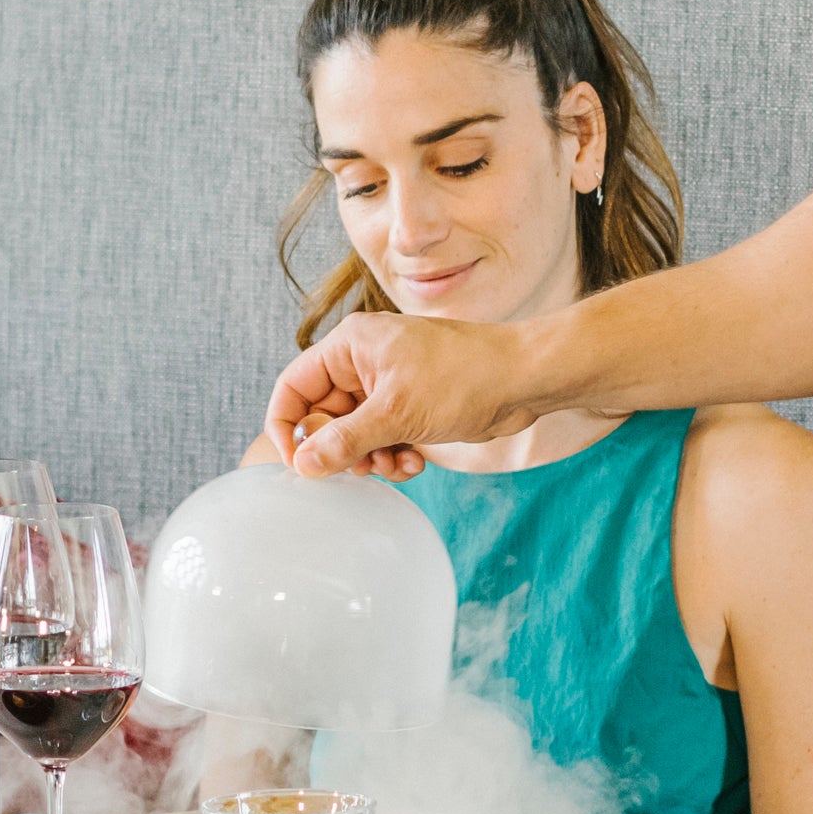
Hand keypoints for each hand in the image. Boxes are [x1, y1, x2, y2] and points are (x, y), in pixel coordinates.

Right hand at [263, 313, 536, 477]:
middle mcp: (363, 362)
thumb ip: (345, 441)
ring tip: (395, 465)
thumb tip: (303, 465)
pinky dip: (390, 455)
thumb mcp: (396, 413)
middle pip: (323, 416)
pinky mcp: (409, 404)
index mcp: (350, 346)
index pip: (294, 387)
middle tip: (361, 468)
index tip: (298, 464)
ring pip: (353, 433)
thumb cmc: (464, 377)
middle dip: (340, 449)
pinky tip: (415, 462)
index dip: (288, 427)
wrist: (524, 379)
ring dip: (368, 457)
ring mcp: (387, 384)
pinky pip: (381, 437)